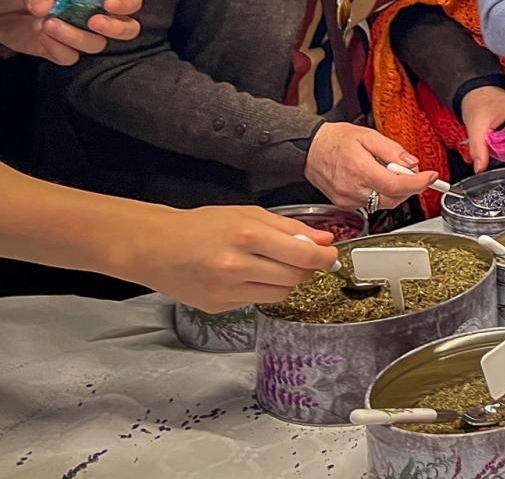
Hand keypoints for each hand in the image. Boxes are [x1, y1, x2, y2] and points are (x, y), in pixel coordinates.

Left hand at [0, 0, 142, 65]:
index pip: (130, 0)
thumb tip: (45, 8)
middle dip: (115, 28)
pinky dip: (56, 48)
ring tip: (47, 22)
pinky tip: (40, 34)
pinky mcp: (58, 50)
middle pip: (127, 29)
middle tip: (93, 21)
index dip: (126, 3)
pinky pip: (69, 57)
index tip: (109, 2)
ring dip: (74, 36)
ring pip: (96, 45)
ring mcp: (78, 34)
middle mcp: (94, 14)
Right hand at [120, 204, 338, 312]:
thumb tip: (324, 240)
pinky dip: (262, 289)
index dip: (325, 257)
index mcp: (247, 236)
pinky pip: (258, 301)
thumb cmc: (202, 226)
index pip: (303, 254)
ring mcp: (227, 291)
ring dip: (287, 280)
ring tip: (272, 265)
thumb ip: (289, 227)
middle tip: (304, 258)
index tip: (332, 255)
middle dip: (307, 268)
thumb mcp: (248, 214)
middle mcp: (238, 266)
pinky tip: (248, 275)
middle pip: (295, 277)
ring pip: (281, 293)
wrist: (155, 247)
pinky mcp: (219, 307)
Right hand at [304, 122, 440, 210]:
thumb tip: (411, 162)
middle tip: (412, 172)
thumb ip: (391, 149)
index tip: (431, 177)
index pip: (397, 185)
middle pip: (394, 198)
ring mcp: (347, 199)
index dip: (419, 183)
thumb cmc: (336, 140)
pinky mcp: (344, 205)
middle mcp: (353, 188)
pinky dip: (381, 194)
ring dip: (396, 191)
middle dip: (409, 187)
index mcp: (360, 169)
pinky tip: (377, 180)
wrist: (310, 149)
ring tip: (390, 172)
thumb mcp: (367, 135)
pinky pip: (371, 204)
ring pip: (384, 203)